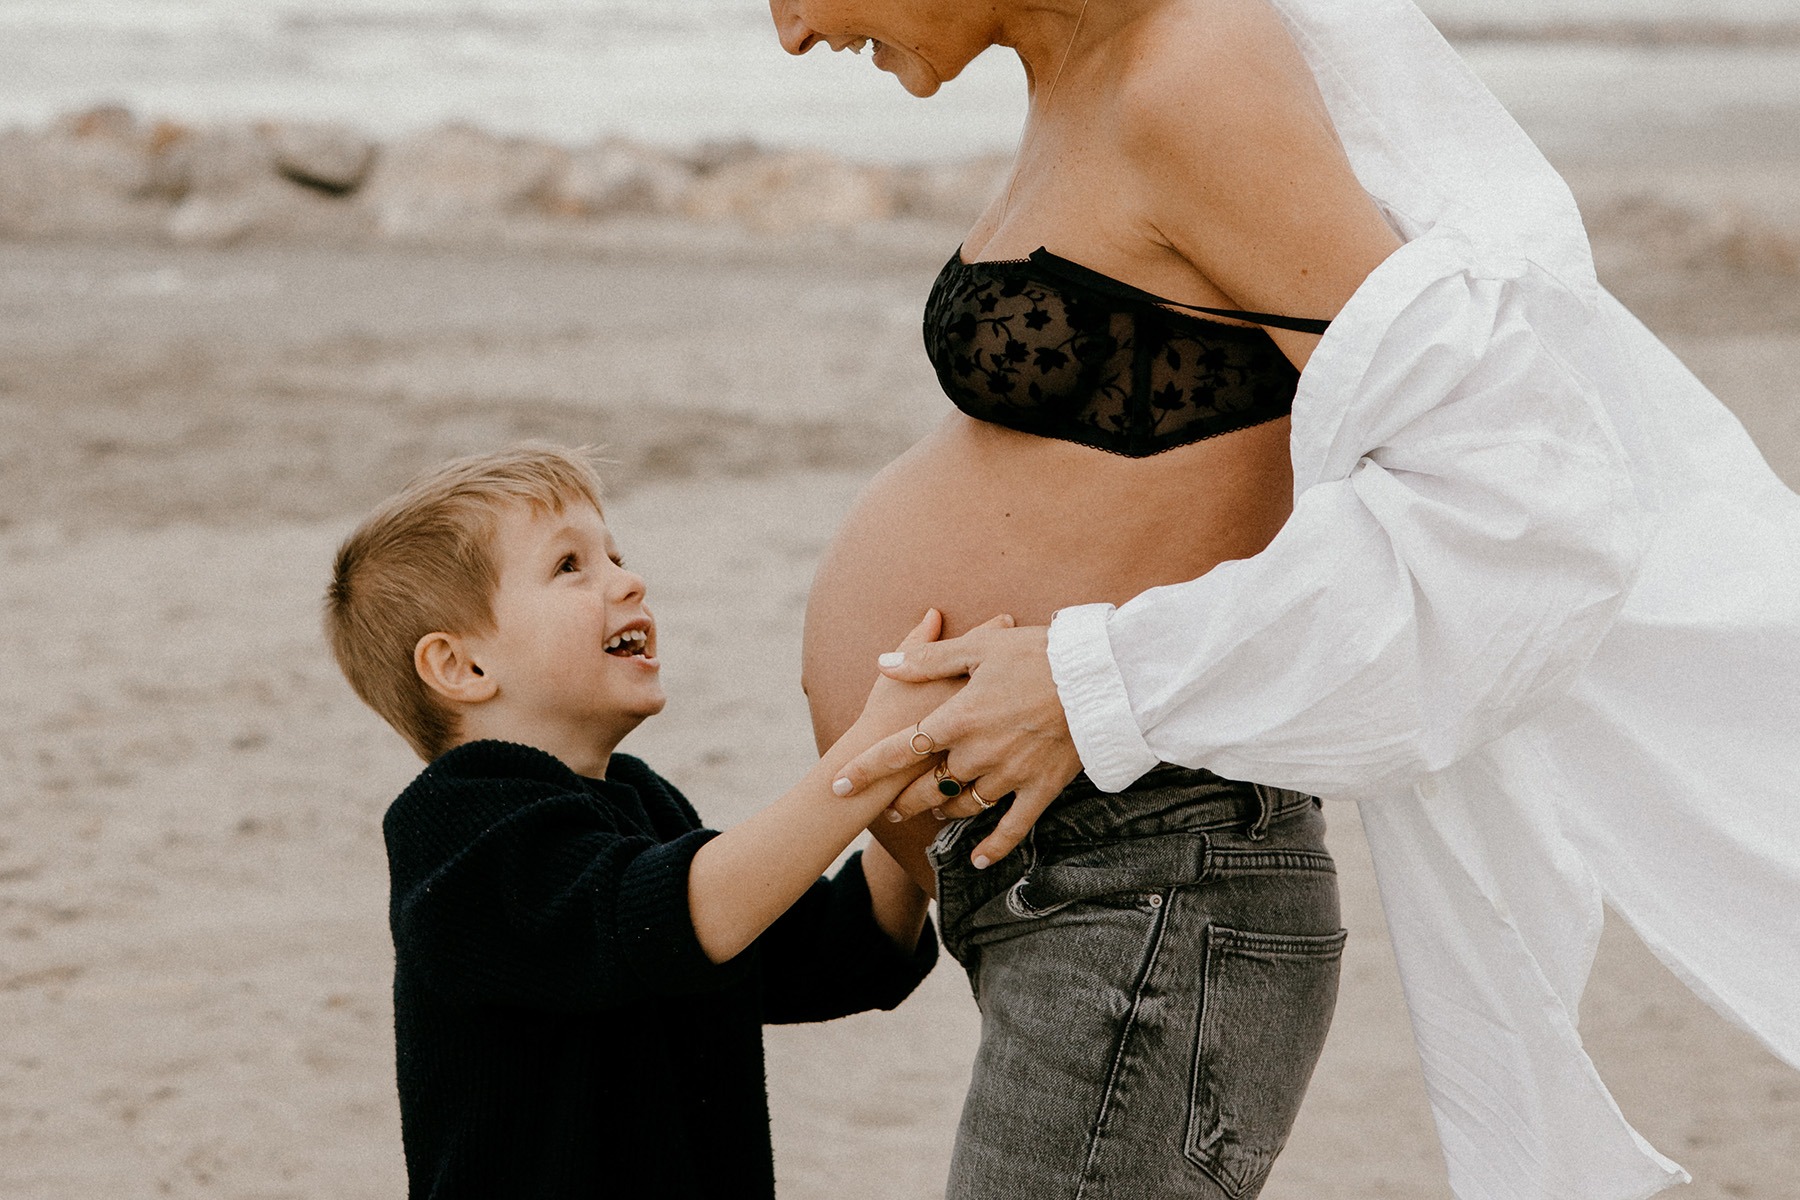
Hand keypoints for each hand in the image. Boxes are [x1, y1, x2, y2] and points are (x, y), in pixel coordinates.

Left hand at [833, 622, 1083, 868]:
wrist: (1100, 676)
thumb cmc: (1038, 653)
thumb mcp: (979, 647)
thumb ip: (928, 659)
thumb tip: (883, 662)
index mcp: (958, 718)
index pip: (899, 749)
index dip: (866, 769)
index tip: (838, 786)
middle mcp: (978, 753)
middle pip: (929, 786)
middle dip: (903, 800)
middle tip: (888, 809)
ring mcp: (1010, 774)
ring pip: (965, 804)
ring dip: (944, 811)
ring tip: (934, 811)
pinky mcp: (1041, 788)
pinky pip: (1014, 827)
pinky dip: (994, 846)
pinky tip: (977, 860)